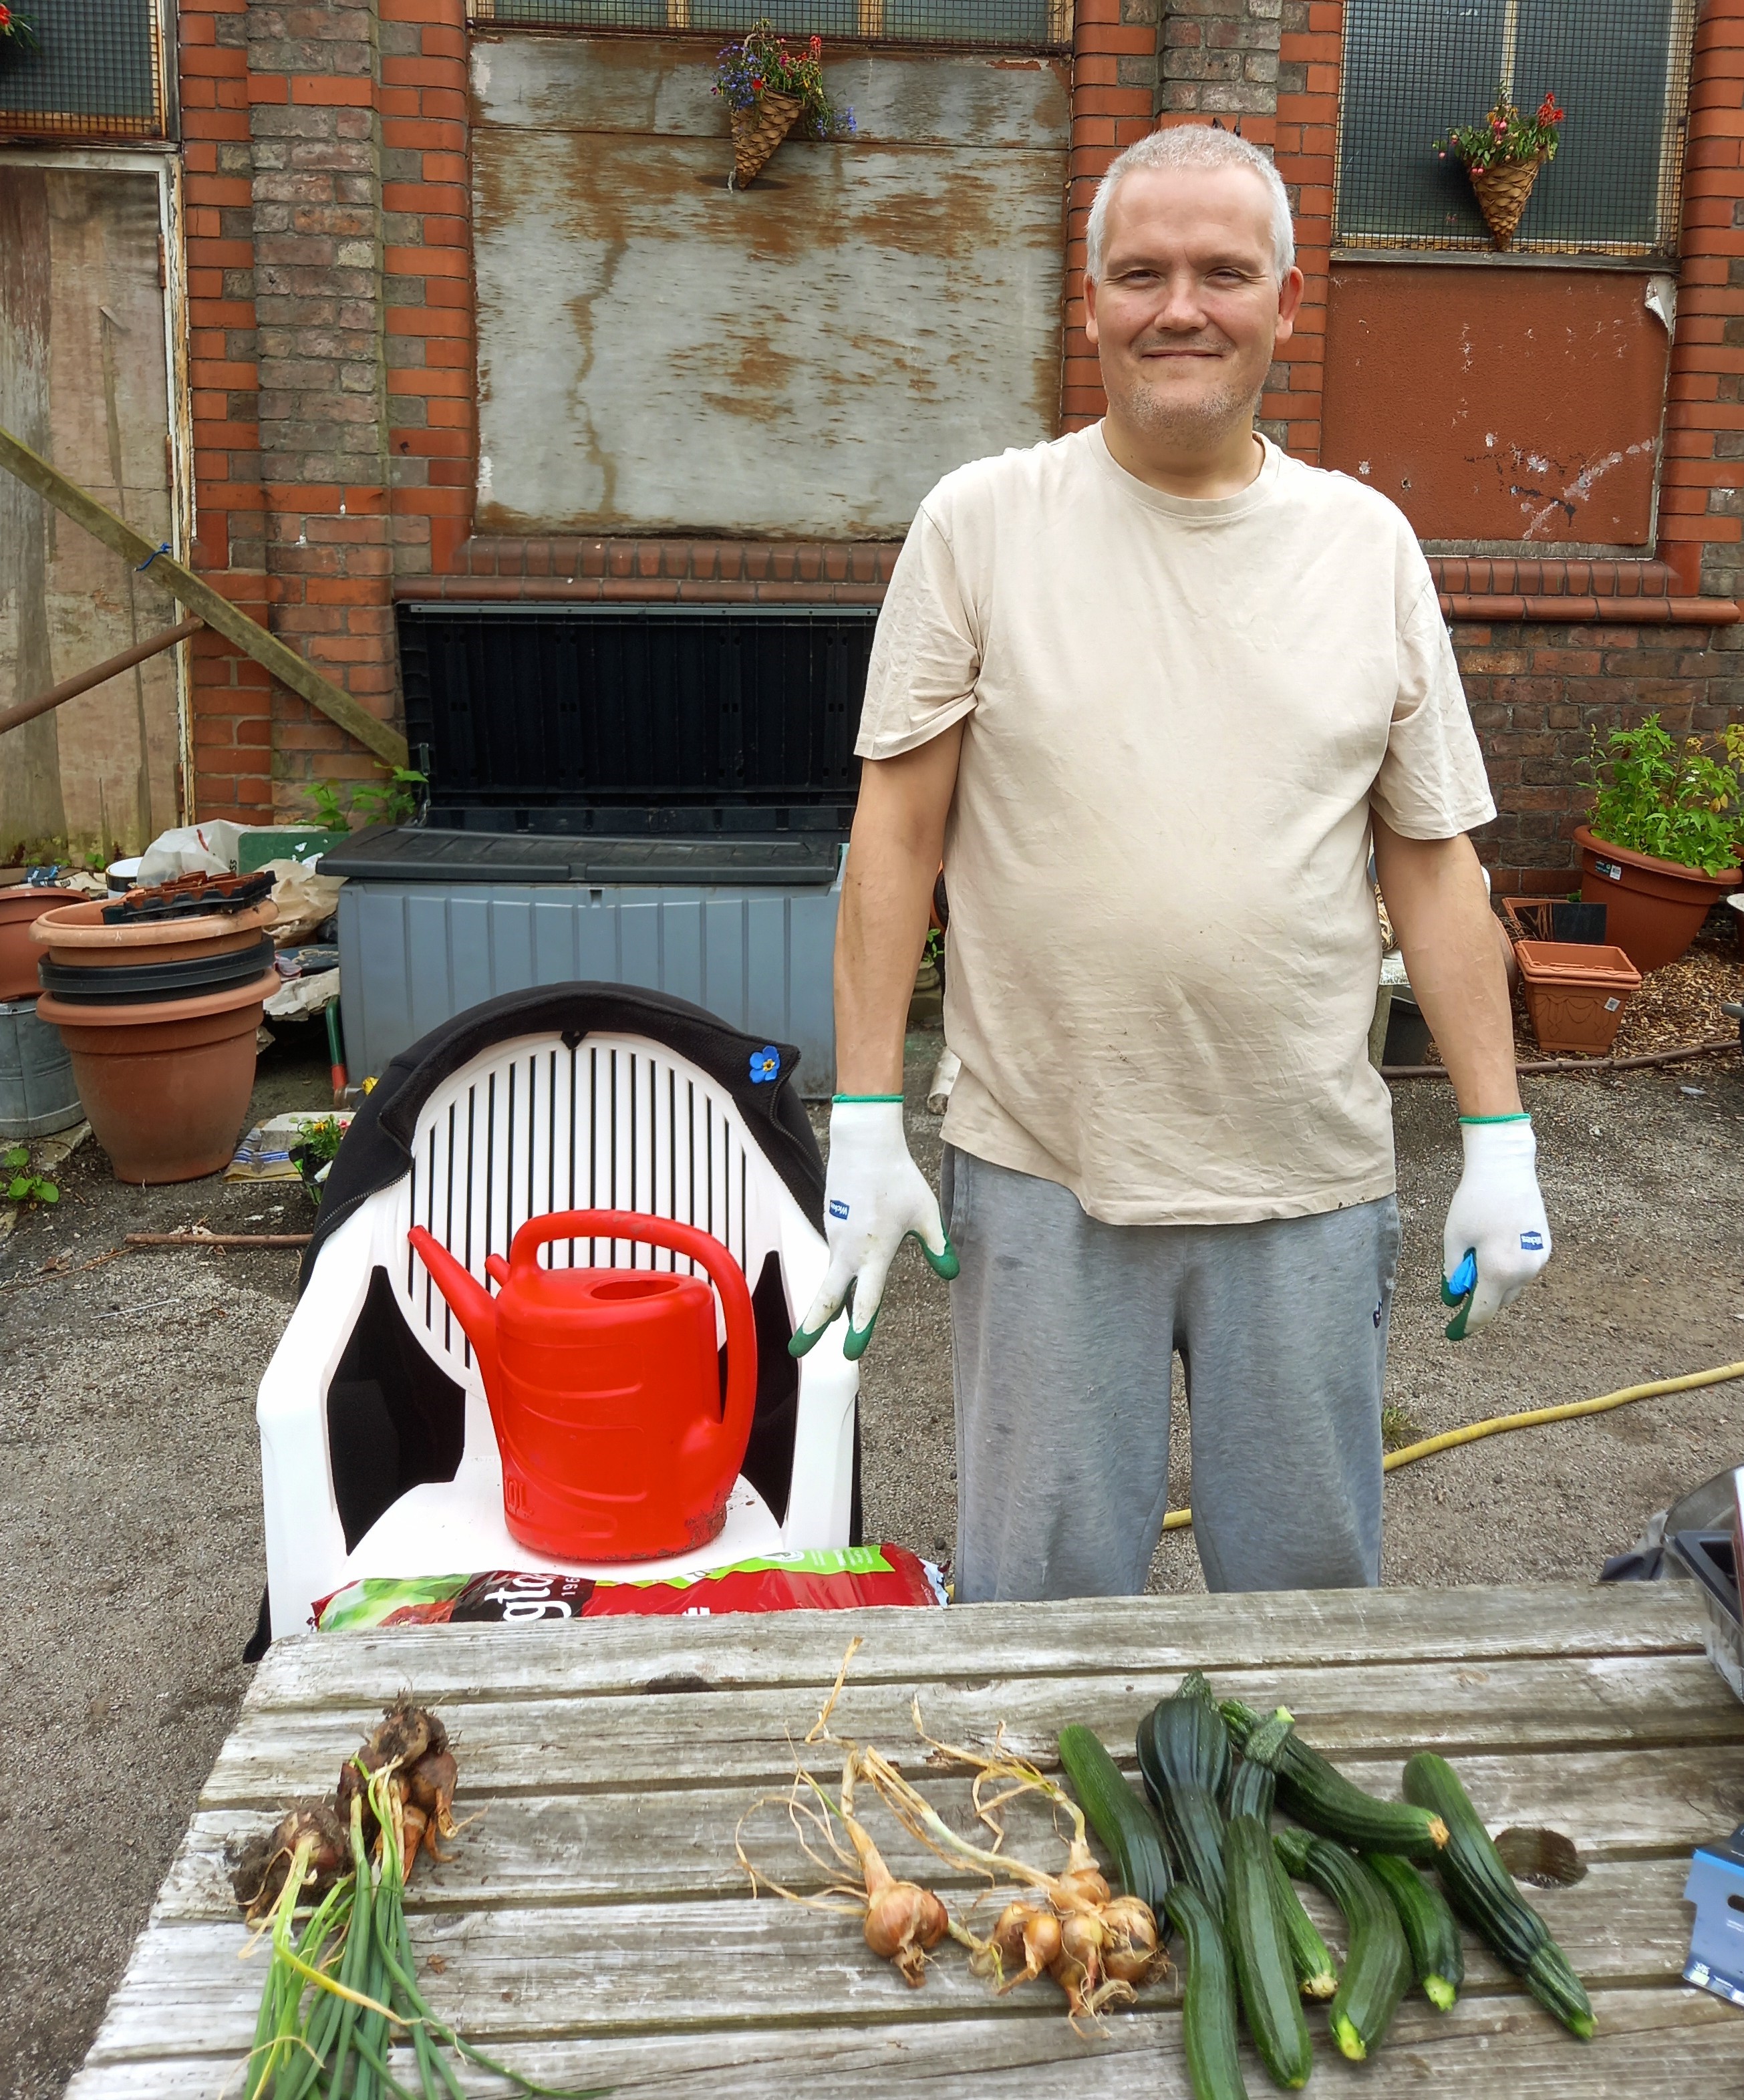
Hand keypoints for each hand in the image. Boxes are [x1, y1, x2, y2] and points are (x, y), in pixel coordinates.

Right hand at [790, 1098, 958, 1360]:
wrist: (863, 1144)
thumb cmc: (898, 1177)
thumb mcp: (925, 1213)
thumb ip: (937, 1245)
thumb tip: (951, 1271)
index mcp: (874, 1252)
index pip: (865, 1299)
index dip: (860, 1328)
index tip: (851, 1352)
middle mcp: (848, 1249)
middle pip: (826, 1296)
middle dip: (812, 1327)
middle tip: (798, 1351)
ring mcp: (835, 1236)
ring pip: (831, 1276)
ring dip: (828, 1302)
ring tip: (825, 1324)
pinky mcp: (830, 1222)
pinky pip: (835, 1254)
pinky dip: (838, 1271)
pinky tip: (845, 1272)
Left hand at [1440, 1115, 1550, 1338]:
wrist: (1506, 1168)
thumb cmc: (1474, 1202)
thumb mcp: (1454, 1239)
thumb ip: (1454, 1273)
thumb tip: (1455, 1298)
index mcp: (1499, 1271)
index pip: (1483, 1312)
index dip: (1466, 1325)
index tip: (1453, 1334)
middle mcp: (1524, 1270)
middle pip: (1498, 1300)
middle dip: (1479, 1296)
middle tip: (1460, 1279)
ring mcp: (1539, 1259)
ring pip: (1512, 1285)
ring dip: (1495, 1281)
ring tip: (1477, 1249)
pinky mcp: (1545, 1246)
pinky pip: (1523, 1268)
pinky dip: (1507, 1267)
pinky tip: (1495, 1242)